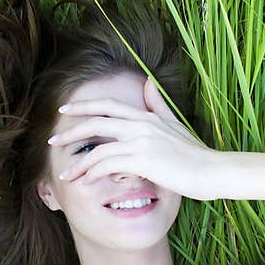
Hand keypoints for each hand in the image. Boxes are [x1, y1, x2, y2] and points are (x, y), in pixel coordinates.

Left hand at [49, 77, 219, 200]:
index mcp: (145, 116)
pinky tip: (87, 182)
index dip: (83, 106)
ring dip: (78, 164)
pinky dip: (93, 174)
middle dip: (70, 132)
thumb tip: (148, 83)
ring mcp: (141, 142)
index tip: (64, 110)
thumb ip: (158, 105)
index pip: (107, 105)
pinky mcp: (142, 161)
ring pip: (97, 149)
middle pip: (95, 123)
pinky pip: (107, 166)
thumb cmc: (195, 153)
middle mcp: (140, 125)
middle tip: (53, 140)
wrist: (212, 171)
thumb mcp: (175, 124)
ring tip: (66, 175)